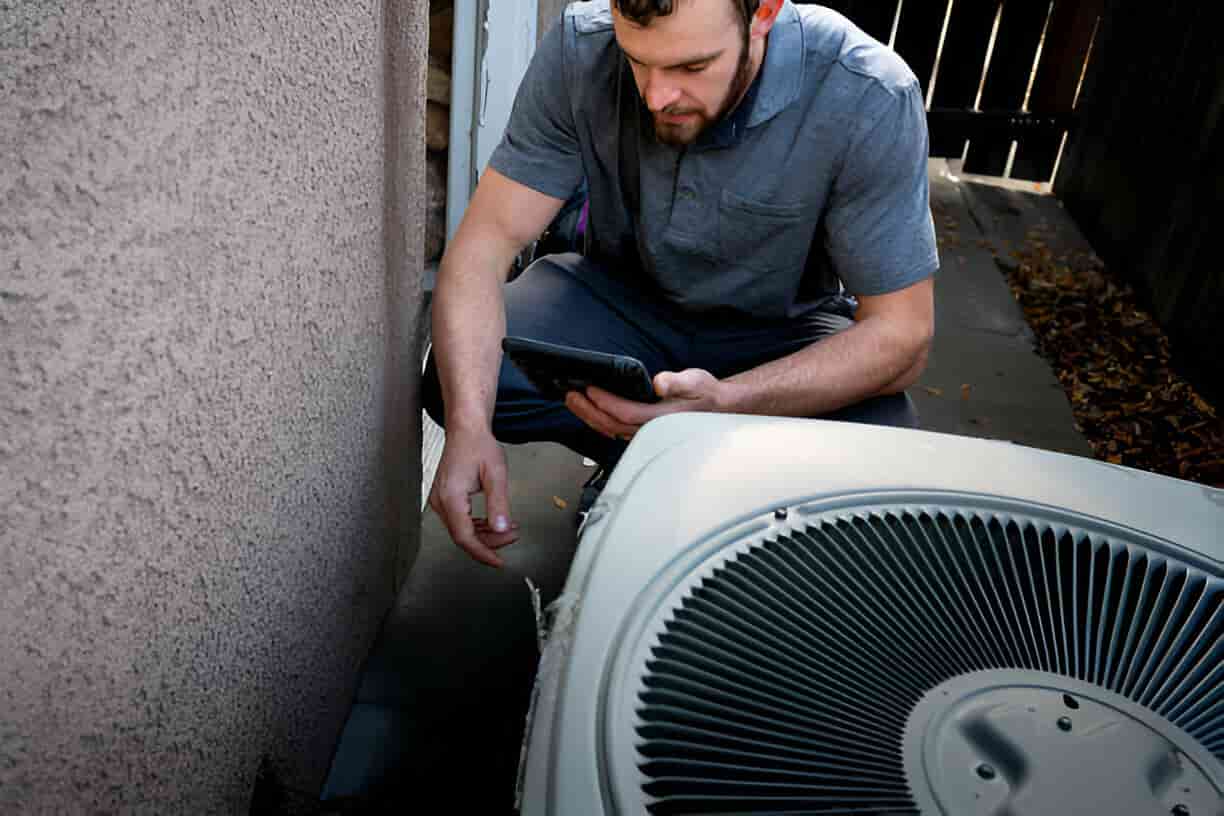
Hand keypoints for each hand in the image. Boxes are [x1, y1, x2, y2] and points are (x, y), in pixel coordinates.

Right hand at [428, 427, 518, 567]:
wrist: (465, 429)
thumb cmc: (478, 445)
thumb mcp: (495, 474)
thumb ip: (499, 503)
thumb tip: (502, 529)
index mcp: (451, 497)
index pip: (464, 537)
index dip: (482, 552)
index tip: (498, 561)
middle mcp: (440, 501)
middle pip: (463, 536)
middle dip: (489, 543)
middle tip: (512, 537)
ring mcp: (440, 500)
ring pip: (461, 530)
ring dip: (485, 535)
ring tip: (508, 530)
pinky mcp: (445, 498)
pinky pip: (460, 521)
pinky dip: (478, 526)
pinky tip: (494, 523)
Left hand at [564, 368, 724, 440]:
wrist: (715, 407)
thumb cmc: (704, 393)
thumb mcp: (695, 381)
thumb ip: (677, 382)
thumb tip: (660, 384)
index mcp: (660, 418)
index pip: (625, 413)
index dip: (605, 402)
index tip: (589, 389)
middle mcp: (649, 429)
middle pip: (610, 425)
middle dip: (587, 410)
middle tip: (570, 394)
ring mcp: (643, 433)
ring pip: (609, 430)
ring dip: (588, 415)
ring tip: (572, 400)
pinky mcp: (640, 430)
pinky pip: (613, 429)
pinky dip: (597, 418)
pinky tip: (588, 408)